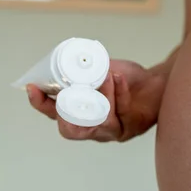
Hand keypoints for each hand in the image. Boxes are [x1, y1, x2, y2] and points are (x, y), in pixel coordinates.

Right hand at [27, 59, 166, 141]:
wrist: (156, 82)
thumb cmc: (127, 79)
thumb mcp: (101, 72)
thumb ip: (83, 71)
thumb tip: (65, 59)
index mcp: (81, 116)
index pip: (55, 116)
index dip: (42, 105)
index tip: (33, 88)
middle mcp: (95, 129)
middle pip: (72, 131)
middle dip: (67, 113)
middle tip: (69, 92)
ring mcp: (115, 131)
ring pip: (100, 121)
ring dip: (101, 96)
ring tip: (107, 76)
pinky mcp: (134, 127)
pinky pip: (123, 112)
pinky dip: (119, 93)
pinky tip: (119, 78)